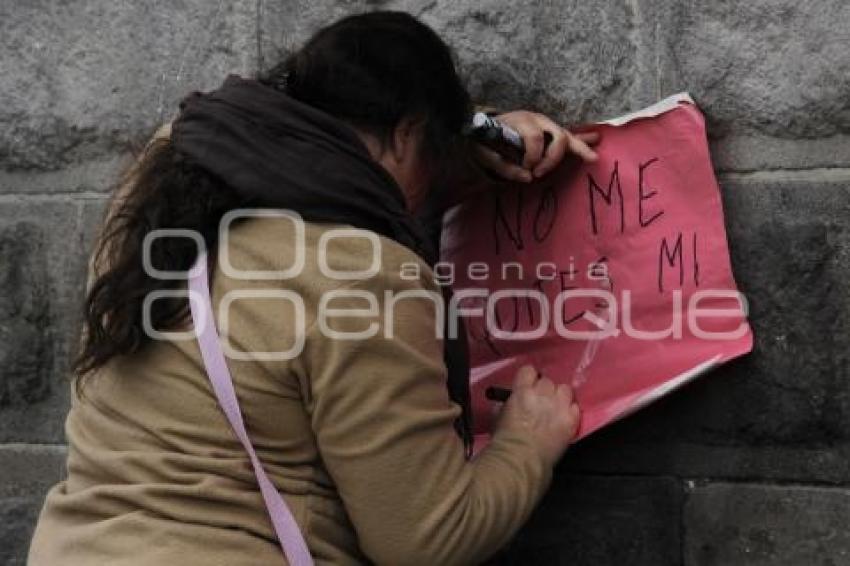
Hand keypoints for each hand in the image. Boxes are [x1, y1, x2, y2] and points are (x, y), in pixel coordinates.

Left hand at [476, 110, 599, 182]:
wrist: (484, 127)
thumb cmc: (486, 140)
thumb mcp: (486, 154)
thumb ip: (504, 166)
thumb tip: (527, 177)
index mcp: (521, 121)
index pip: (534, 136)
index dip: (532, 156)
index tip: (526, 169)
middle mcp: (537, 120)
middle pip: (557, 135)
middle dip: (552, 157)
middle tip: (539, 174)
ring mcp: (546, 126)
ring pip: (567, 135)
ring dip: (581, 146)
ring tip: (593, 158)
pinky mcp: (550, 133)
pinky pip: (569, 137)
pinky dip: (581, 142)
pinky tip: (595, 145)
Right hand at [493, 365, 580, 466]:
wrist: (522, 459)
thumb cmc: (505, 440)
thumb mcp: (498, 414)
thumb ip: (508, 401)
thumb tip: (512, 398)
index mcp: (522, 391)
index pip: (529, 370)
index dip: (529, 379)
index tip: (528, 386)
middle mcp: (543, 394)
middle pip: (548, 381)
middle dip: (544, 390)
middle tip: (541, 402)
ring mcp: (560, 406)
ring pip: (565, 389)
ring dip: (560, 397)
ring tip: (556, 408)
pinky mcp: (572, 420)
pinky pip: (576, 407)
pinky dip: (571, 411)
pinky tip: (565, 419)